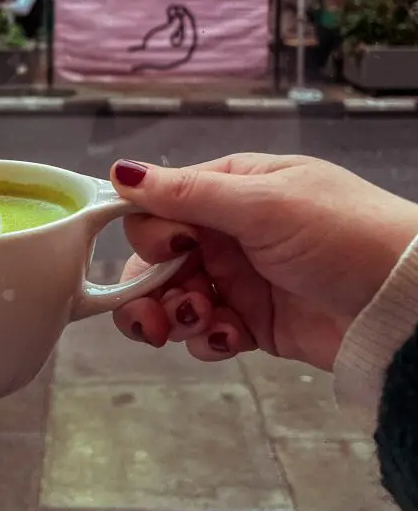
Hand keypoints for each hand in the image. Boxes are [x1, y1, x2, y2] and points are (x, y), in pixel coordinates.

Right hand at [111, 154, 417, 370]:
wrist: (403, 301)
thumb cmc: (341, 233)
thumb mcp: (262, 203)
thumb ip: (187, 193)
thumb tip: (120, 170)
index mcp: (230, 189)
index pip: (161, 206)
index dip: (152, 232)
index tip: (172, 251)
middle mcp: (227, 232)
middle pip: (158, 259)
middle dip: (150, 287)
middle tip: (157, 316)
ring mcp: (240, 279)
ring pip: (176, 299)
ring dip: (176, 315)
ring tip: (204, 323)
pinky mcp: (254, 324)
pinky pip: (208, 333)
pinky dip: (209, 339)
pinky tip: (232, 338)